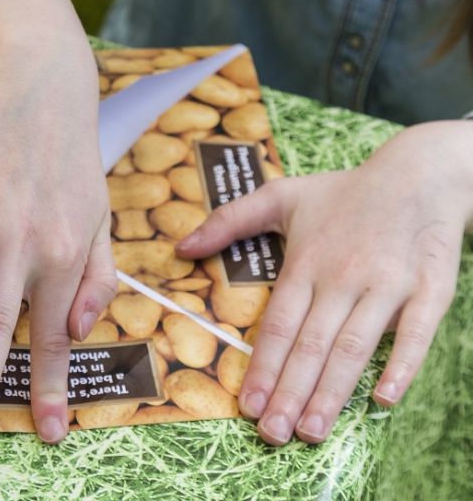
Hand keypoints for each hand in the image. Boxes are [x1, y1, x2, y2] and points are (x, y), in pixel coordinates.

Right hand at [0, 0, 116, 442]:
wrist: (46, 90)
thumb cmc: (72, 165)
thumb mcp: (101, 221)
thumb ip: (96, 277)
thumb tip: (78, 328)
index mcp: (64, 254)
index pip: (54, 333)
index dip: (51, 384)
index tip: (48, 433)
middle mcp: (28, 236)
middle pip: (7, 313)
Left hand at [177, 121, 472, 444]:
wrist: (418, 176)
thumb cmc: (343, 192)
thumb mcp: (281, 196)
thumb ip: (227, 221)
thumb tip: (180, 247)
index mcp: (306, 262)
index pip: (279, 325)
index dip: (262, 366)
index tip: (247, 403)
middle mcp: (343, 278)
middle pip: (312, 345)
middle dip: (289, 392)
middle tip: (272, 433)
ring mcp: (387, 286)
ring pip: (355, 348)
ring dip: (332, 392)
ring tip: (310, 430)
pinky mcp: (429, 291)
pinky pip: (416, 334)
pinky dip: (401, 367)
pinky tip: (383, 399)